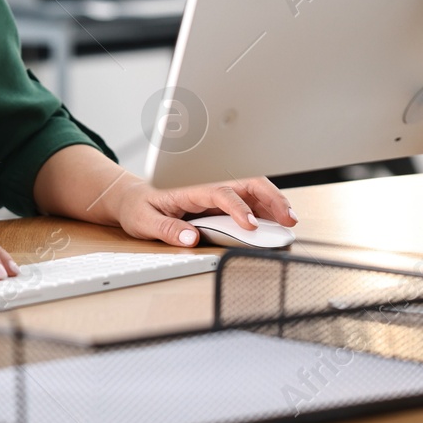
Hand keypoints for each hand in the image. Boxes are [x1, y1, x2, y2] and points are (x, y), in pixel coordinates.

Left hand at [111, 177, 296, 247]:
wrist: (132, 197)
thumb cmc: (138, 206)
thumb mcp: (143, 220)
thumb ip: (166, 228)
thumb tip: (189, 239)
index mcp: (189, 188)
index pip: (220, 192)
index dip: (237, 208)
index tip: (250, 226)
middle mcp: (206, 186)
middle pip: (245, 183)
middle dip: (270, 197)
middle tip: (288, 218)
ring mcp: (215, 192)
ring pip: (251, 190)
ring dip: (273, 201)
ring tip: (290, 220)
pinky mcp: (219, 201)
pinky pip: (247, 200)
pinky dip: (266, 208)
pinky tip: (278, 220)